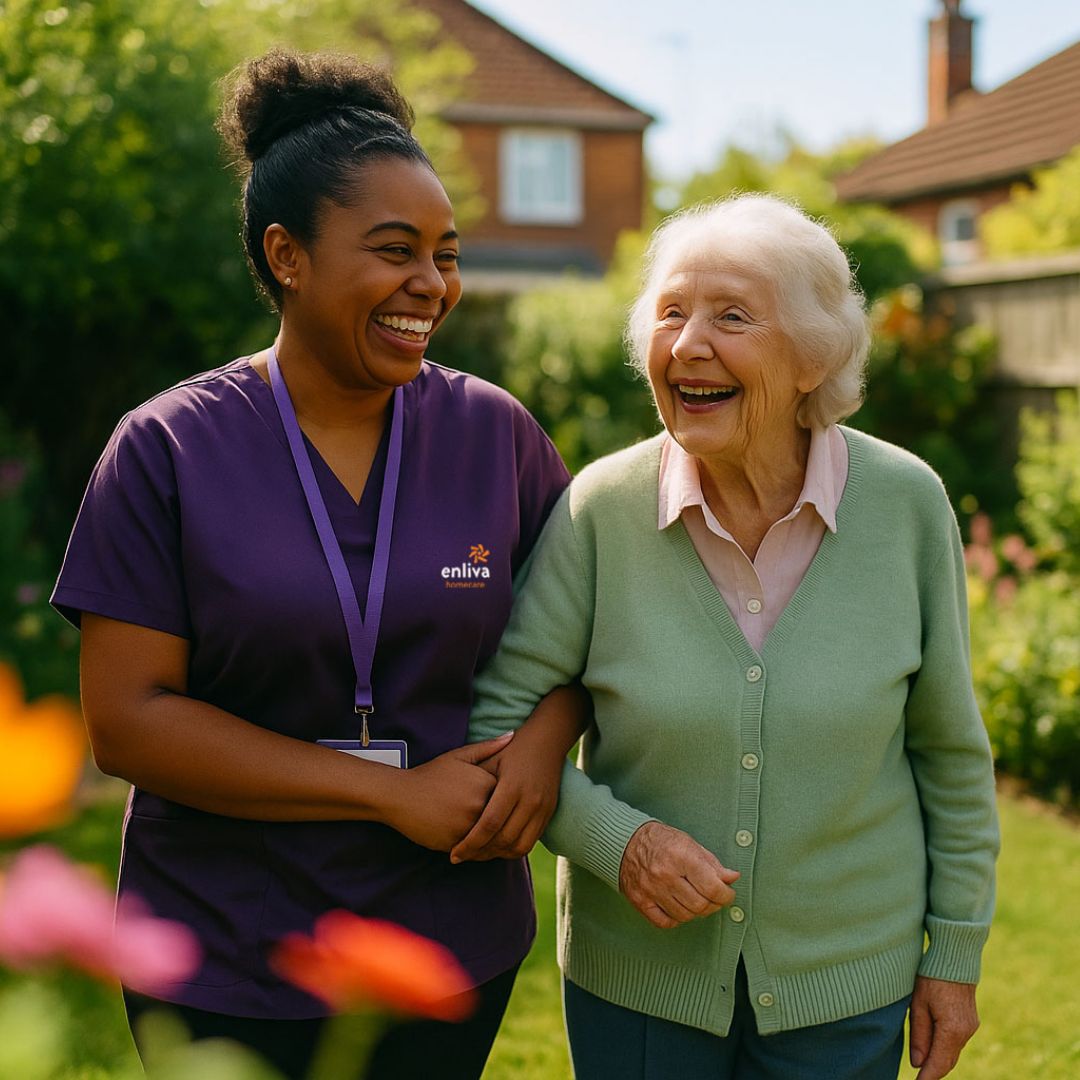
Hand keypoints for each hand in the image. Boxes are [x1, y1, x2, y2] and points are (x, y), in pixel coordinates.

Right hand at [386, 734, 511, 851]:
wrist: (400, 796)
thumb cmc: (431, 774)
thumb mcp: (459, 756)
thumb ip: (487, 748)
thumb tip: (513, 735)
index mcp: (485, 784)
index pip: (510, 797)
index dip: (508, 800)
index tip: (506, 801)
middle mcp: (479, 805)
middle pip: (503, 819)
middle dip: (504, 822)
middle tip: (504, 823)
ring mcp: (468, 826)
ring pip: (491, 838)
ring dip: (494, 840)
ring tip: (490, 835)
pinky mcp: (456, 843)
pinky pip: (476, 850)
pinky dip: (479, 850)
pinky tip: (476, 844)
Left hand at [449, 730, 563, 863]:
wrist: (547, 741)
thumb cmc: (512, 750)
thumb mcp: (490, 761)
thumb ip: (473, 783)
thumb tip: (448, 807)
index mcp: (512, 787)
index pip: (489, 825)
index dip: (470, 843)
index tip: (454, 855)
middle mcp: (530, 800)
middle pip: (503, 840)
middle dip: (481, 853)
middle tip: (462, 857)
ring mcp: (542, 809)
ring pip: (519, 846)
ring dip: (497, 854)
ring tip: (478, 854)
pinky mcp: (549, 814)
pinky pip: (531, 842)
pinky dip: (512, 849)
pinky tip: (496, 847)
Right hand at [618, 821, 739, 928]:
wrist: (626, 841)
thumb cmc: (660, 840)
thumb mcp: (689, 843)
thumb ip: (712, 864)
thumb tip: (732, 878)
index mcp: (681, 856)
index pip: (712, 888)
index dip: (726, 895)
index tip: (728, 893)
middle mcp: (665, 875)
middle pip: (700, 905)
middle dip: (714, 904)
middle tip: (715, 898)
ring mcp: (651, 890)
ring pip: (685, 916)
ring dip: (696, 912)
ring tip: (697, 900)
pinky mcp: (640, 901)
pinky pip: (665, 922)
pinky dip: (676, 919)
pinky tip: (679, 907)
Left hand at [909, 976, 978, 1078]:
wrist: (955, 957)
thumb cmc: (932, 976)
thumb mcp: (918, 1004)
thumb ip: (919, 1035)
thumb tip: (917, 1064)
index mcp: (952, 1030)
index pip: (938, 1064)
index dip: (926, 1078)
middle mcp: (965, 1032)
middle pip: (947, 1062)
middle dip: (933, 1073)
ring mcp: (971, 1026)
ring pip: (953, 1052)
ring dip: (939, 1061)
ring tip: (923, 1068)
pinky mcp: (971, 1020)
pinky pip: (957, 1042)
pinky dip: (945, 1049)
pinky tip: (934, 1049)